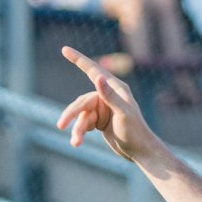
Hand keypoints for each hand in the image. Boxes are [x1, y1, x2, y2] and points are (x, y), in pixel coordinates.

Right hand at [55, 46, 159, 163]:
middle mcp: (108, 95)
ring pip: (81, 115)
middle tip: (61, 125)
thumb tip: (97, 77)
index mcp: (116, 88)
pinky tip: (77, 142)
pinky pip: (83, 123)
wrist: (140, 151)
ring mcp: (103, 108)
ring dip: (77, 128)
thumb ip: (110, 96)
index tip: (64, 49)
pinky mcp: (98, 120)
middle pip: (82, 101)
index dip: (79, 59)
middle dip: (72, 114)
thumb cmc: (135, 131)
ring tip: (75, 142)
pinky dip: (79, 132)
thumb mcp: (123, 113)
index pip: (93, 70)